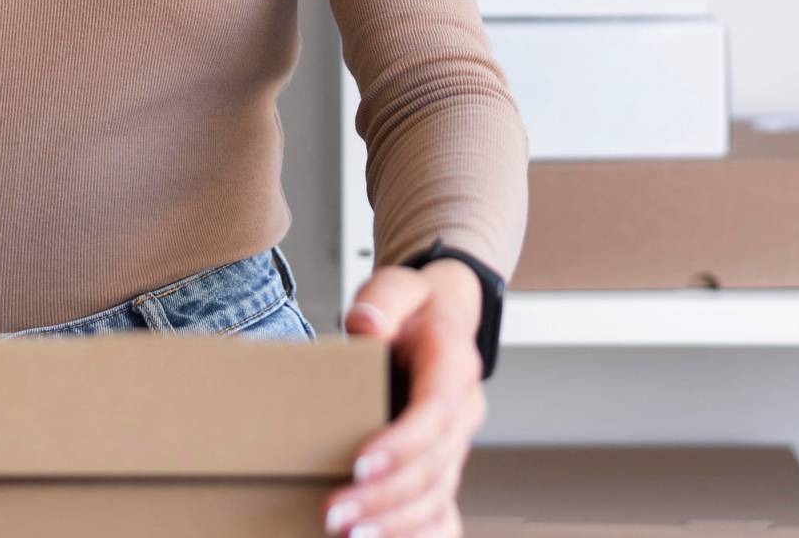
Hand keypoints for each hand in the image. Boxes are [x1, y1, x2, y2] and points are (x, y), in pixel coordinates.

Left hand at [322, 259, 486, 537]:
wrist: (442, 318)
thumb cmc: (414, 308)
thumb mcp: (397, 286)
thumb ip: (383, 300)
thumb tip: (367, 324)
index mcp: (455, 365)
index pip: (435, 413)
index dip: (402, 444)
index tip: (360, 464)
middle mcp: (464, 410)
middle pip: (434, 466)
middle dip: (386, 497)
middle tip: (335, 514)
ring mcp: (456, 443)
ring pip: (437, 496)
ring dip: (395, 523)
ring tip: (348, 536)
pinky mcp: (443, 465)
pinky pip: (440, 511)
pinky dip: (418, 534)